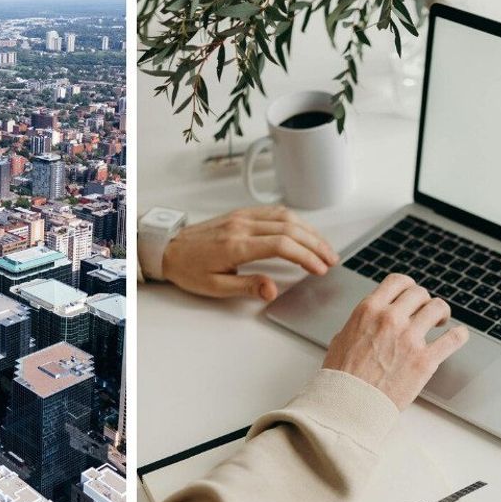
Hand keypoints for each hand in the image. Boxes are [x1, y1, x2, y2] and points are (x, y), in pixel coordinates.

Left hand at [161, 205, 338, 300]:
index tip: (320, 269)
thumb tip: (272, 290)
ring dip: (309, 230)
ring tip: (324, 247)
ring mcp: (242, 217)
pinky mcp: (241, 214)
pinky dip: (294, 221)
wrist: (169, 249)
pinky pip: (274, 212)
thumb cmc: (189, 269)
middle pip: (290, 228)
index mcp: (236, 245)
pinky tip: (304, 232)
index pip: (282, 245)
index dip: (305, 256)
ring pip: (285, 216)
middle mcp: (242, 226)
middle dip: (315, 244)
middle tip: (331, 259)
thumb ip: (247, 287)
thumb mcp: (215, 287)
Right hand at [323, 273, 469, 409]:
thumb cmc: (341, 375)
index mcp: (369, 310)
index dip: (408, 286)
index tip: (411, 294)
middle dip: (423, 301)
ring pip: (438, 308)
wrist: (349, 403)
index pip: (397, 281)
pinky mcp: (425, 360)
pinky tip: (458, 336)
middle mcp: (390, 319)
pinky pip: (454, 338)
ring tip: (439, 323)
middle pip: (420, 293)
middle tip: (424, 312)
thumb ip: (361, 323)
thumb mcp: (342, 338)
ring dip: (441, 313)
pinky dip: (459, 335)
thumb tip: (370, 321)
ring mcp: (409, 338)